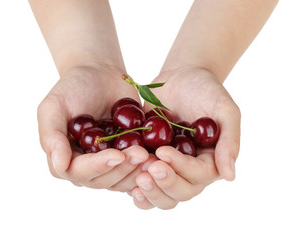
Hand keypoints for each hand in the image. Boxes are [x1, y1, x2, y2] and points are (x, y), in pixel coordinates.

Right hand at [37, 66, 148, 191]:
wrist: (100, 74)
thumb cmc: (73, 87)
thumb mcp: (54, 106)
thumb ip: (51, 135)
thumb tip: (59, 165)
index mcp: (64, 157)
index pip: (79, 172)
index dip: (98, 166)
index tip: (118, 155)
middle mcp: (85, 166)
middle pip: (102, 180)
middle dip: (122, 169)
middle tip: (141, 154)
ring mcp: (107, 163)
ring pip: (121, 179)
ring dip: (136, 171)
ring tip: (151, 157)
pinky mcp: (125, 158)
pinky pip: (135, 170)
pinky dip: (146, 168)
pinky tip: (157, 159)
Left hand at [131, 67, 240, 208]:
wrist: (181, 77)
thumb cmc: (206, 90)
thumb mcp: (225, 110)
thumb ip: (230, 140)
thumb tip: (230, 176)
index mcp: (210, 161)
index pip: (199, 175)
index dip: (182, 168)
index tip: (163, 152)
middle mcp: (189, 170)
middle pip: (180, 192)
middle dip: (165, 184)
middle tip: (149, 170)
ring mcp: (169, 168)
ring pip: (161, 194)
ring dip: (150, 191)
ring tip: (137, 177)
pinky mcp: (149, 161)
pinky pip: (142, 182)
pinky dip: (134, 185)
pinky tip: (124, 178)